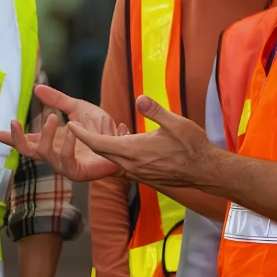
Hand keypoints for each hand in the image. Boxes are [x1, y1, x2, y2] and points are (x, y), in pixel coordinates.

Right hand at [0, 86, 127, 181]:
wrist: (125, 141)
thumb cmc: (102, 129)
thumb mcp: (77, 107)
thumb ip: (57, 100)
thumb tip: (37, 88)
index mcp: (53, 141)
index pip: (26, 140)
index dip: (10, 138)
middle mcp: (56, 154)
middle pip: (28, 151)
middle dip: (16, 139)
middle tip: (14, 122)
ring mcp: (66, 165)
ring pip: (44, 155)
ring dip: (45, 136)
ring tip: (52, 118)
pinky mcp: (79, 172)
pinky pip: (65, 162)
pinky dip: (66, 146)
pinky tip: (72, 132)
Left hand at [67, 96, 217, 189]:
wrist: (206, 171)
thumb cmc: (192, 146)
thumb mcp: (176, 123)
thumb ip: (155, 110)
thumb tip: (139, 98)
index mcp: (134, 151)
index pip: (99, 143)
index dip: (82, 134)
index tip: (70, 125)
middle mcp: (131, 165)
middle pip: (101, 153)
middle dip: (87, 140)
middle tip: (75, 129)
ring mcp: (137, 173)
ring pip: (111, 161)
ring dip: (102, 149)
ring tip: (97, 135)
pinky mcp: (144, 177)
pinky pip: (122, 167)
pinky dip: (115, 156)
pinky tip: (122, 147)